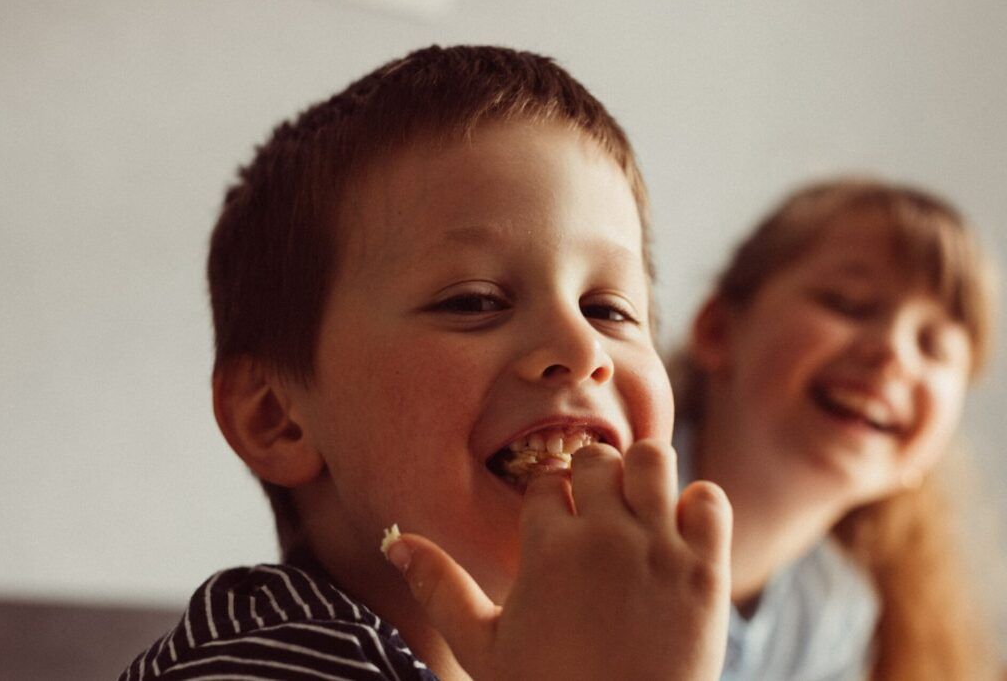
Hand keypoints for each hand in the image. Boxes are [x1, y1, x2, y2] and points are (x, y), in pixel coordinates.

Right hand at [384, 440, 731, 679]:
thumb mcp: (482, 647)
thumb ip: (439, 586)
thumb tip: (395, 540)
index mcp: (546, 548)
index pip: (546, 479)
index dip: (548, 496)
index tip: (555, 517)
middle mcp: (603, 536)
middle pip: (596, 458)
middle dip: (592, 478)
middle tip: (596, 512)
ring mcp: (658, 550)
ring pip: (654, 458)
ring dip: (644, 476)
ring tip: (638, 509)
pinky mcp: (705, 571)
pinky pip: (709, 499)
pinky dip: (697, 506)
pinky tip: (679, 534)